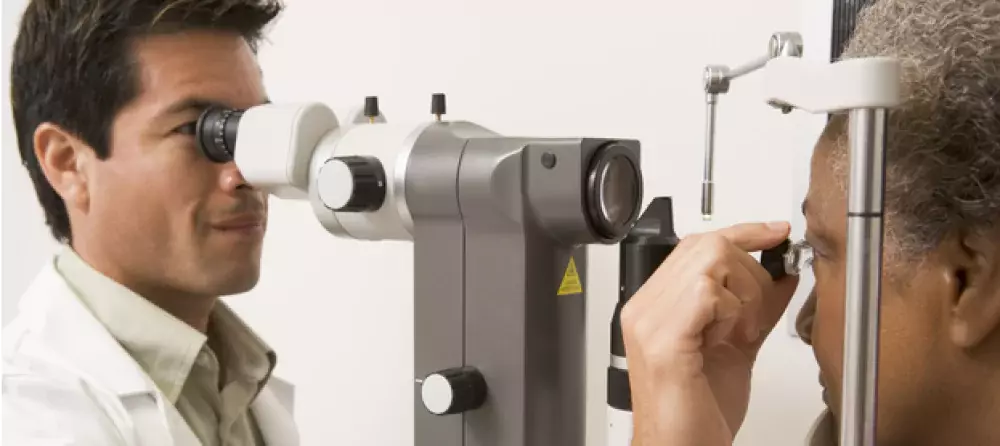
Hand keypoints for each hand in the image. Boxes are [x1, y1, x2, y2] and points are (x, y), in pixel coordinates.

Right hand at [621, 222, 798, 445]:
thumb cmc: (698, 414)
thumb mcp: (738, 348)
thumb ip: (755, 308)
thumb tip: (782, 274)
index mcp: (656, 307)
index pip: (696, 244)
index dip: (742, 233)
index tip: (775, 233)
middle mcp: (645, 309)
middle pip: (705, 244)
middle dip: (749, 268)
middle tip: (756, 311)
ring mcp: (650, 322)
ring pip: (709, 261)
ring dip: (743, 291)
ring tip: (741, 330)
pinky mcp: (664, 341)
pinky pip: (706, 292)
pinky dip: (732, 309)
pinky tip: (731, 337)